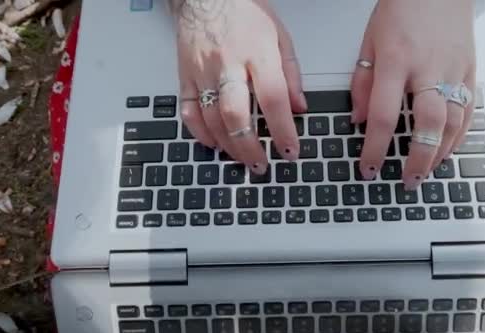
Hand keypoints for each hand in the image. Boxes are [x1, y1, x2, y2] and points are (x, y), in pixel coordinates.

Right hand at [172, 0, 306, 173]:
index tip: (290, 151)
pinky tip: (214, 144)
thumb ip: (291, 74)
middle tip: (261, 165)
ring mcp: (203, 71)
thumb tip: (299, 108)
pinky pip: (188, 111)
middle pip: (235, 115)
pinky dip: (199, 132)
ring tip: (243, 160)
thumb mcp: (280, 36)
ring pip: (211, 118)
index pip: (273, 99)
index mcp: (257, 53)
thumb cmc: (244, 11)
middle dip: (250, 147)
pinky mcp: (185, 75)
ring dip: (228, 146)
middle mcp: (228, 64)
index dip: (283, 130)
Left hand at [352, 0, 476, 188]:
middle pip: (427, 123)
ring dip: (439, 152)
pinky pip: (469, 111)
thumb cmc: (401, 10)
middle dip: (417, 158)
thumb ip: (363, 84)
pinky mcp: (471, 71)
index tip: (368, 168)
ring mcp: (454, 70)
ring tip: (425, 171)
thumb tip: (360, 121)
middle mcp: (428, 68)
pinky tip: (446, 151)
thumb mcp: (369, 42)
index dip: (375, 148)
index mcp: (396, 61)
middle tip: (407, 180)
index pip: (384, 115)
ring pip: (453, 121)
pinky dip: (459, 136)